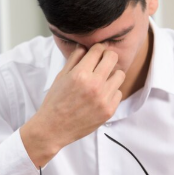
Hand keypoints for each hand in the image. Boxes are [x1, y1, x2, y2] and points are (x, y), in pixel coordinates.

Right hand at [21, 43, 124, 167]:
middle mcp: (94, 85)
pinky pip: (119, 93)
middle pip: (113, 58)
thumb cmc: (55, 101)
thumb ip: (74, 59)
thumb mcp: (61, 76)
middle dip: (107, 57)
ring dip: (111, 75)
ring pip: (120, 75)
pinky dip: (111, 92)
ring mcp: (103, 99)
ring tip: (102, 80)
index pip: (98, 50)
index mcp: (80, 74)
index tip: (96, 52)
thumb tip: (85, 45)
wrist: (53, 128)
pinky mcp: (109, 111)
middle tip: (102, 62)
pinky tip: (100, 95)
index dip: (97, 48)